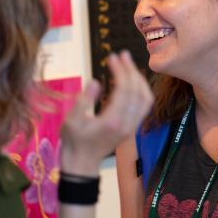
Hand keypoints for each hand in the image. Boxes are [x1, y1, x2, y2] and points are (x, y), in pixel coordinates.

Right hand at [60, 50, 153, 175]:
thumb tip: (96, 81)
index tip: (112, 57)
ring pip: (145, 97)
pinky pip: (145, 105)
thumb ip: (83, 100)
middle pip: (137, 91)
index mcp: (112, 121)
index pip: (124, 89)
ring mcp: (132, 126)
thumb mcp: (71, 121)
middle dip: (130, 69)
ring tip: (128, 63)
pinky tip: (133, 80)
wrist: (82, 163)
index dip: (120, 70)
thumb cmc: (73, 141)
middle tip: (122, 54)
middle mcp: (127, 123)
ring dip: (138, 78)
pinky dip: (142, 89)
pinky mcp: (132, 127)